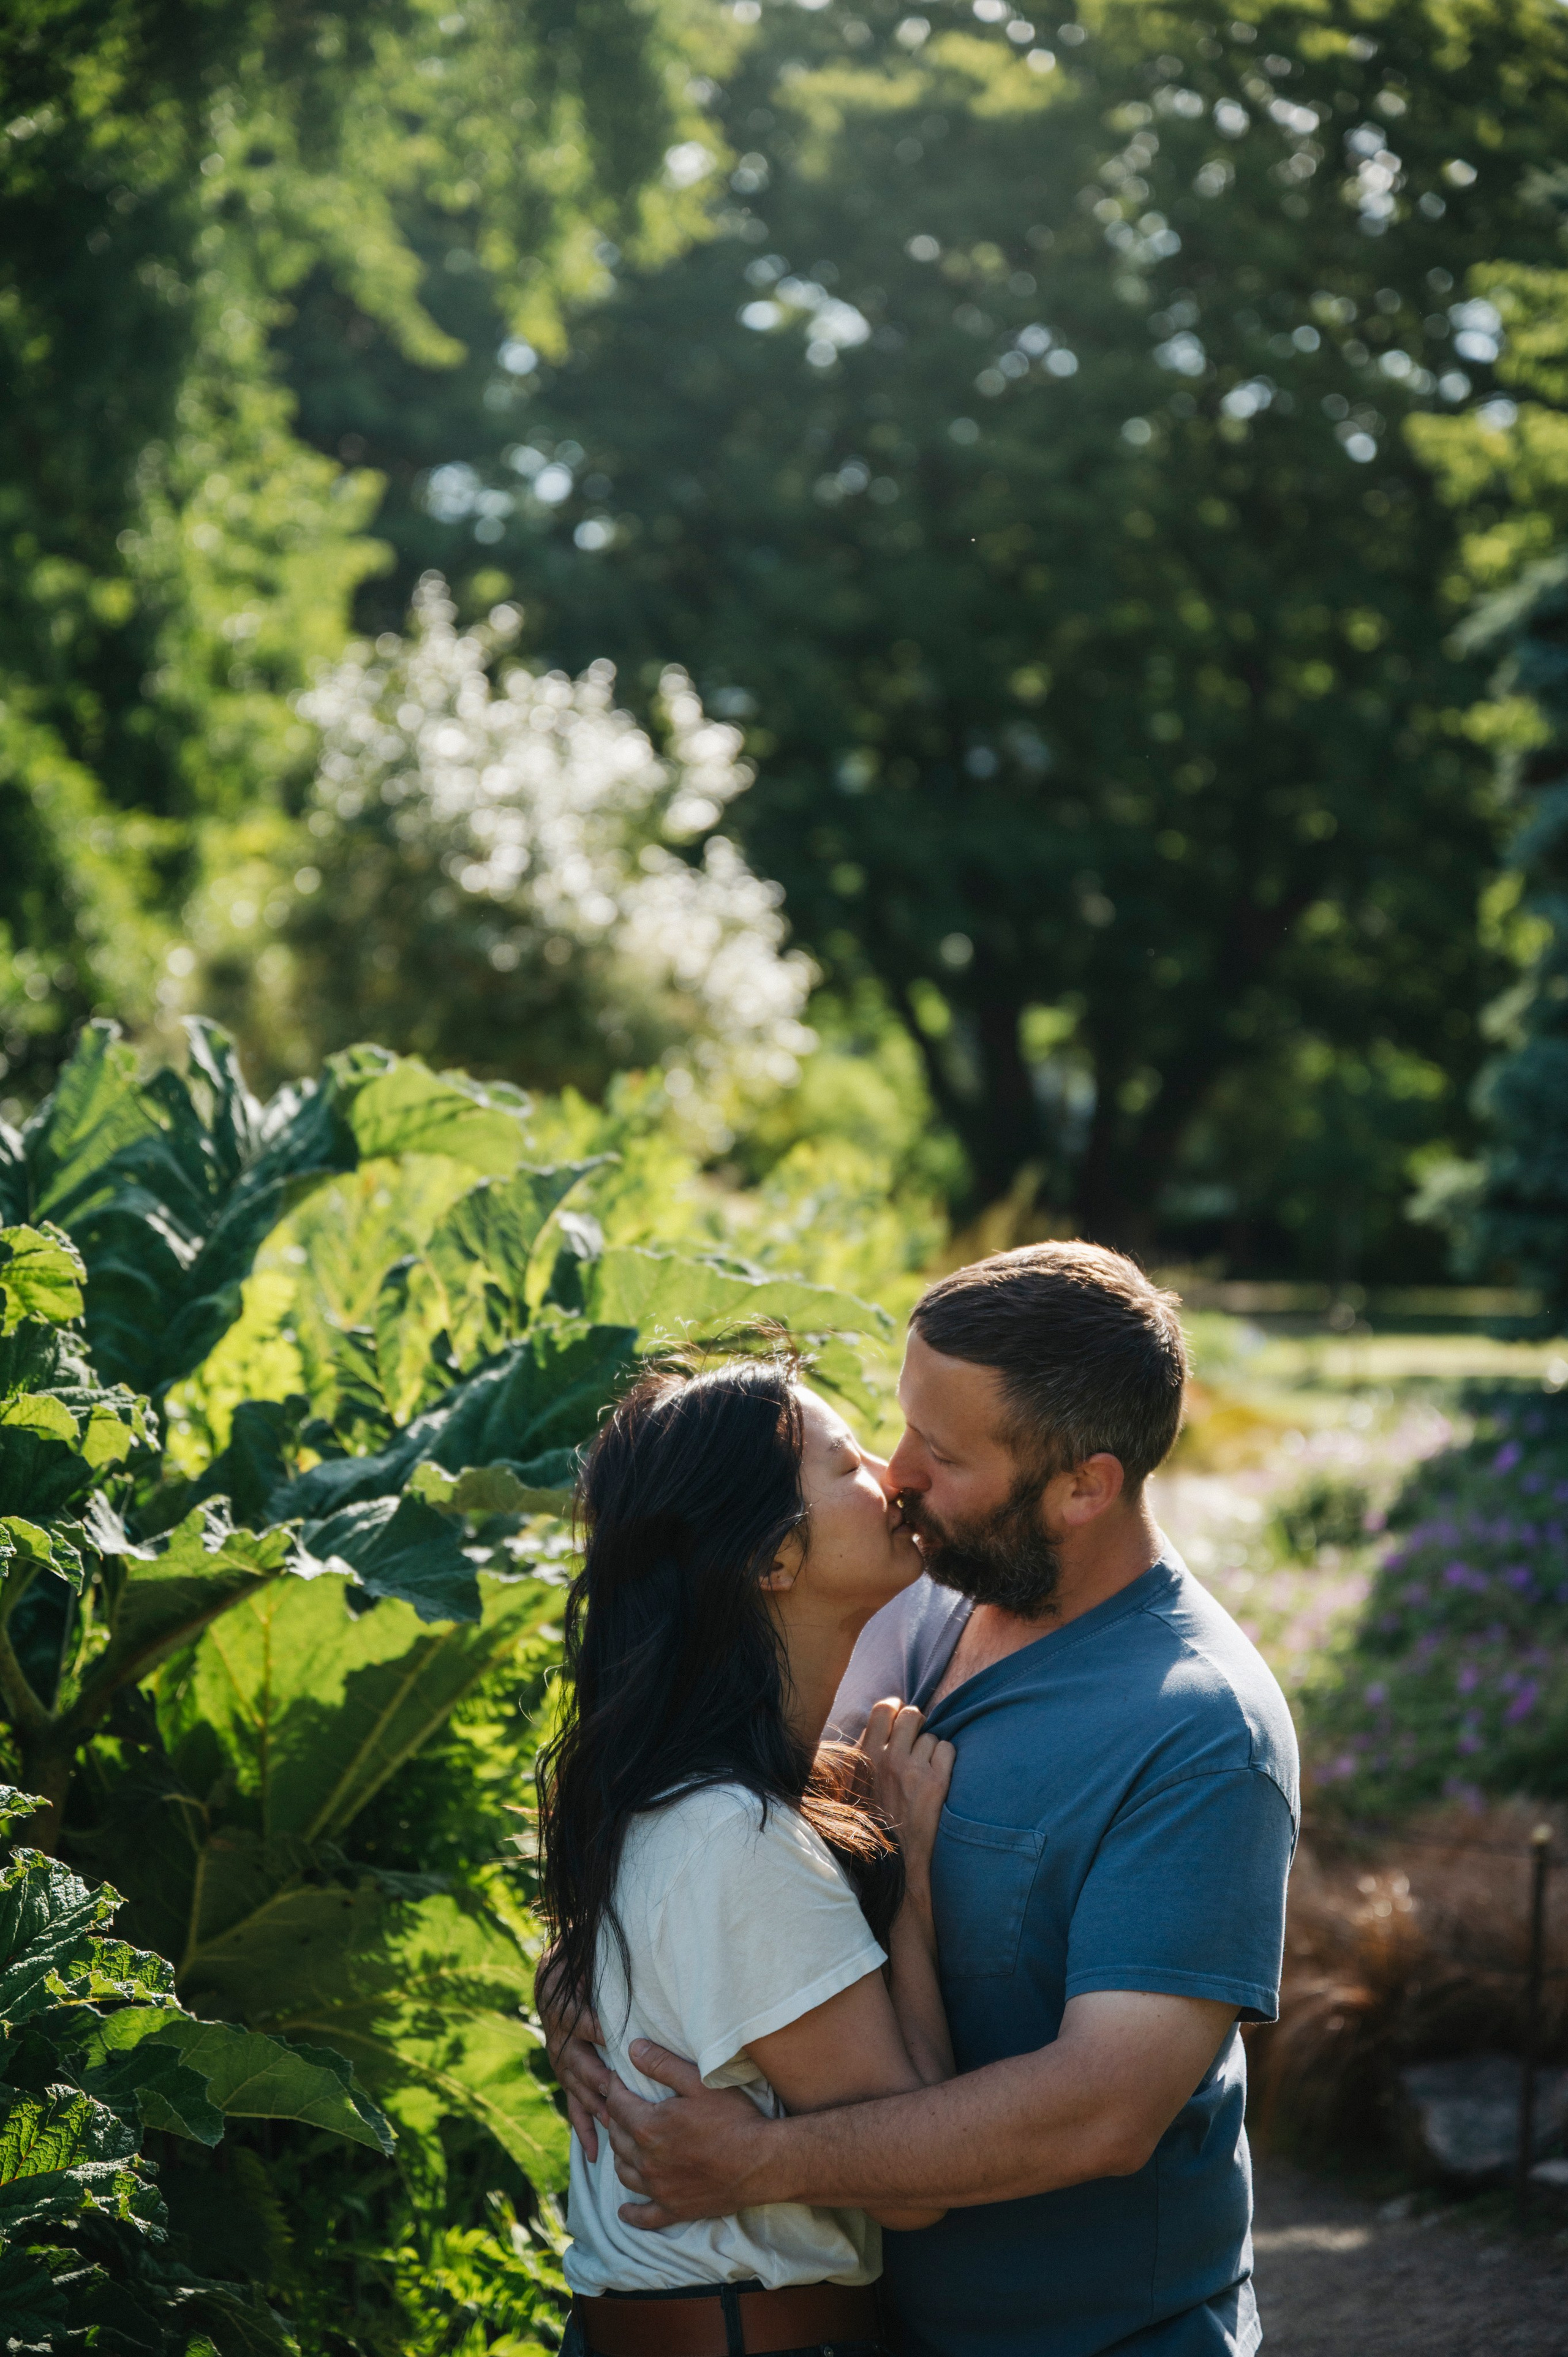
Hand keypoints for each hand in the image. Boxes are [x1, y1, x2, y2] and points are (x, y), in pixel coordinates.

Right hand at [536, 1945, 609, 2160]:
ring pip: (577, 2089)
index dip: (596, 2029)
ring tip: (614, 2127)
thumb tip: (609, 1942)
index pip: (582, 2021)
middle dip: (598, 2079)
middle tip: (619, 2093)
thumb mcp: (580, 1953)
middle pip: (579, 2062)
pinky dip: (584, 2129)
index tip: (614, 2037)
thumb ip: (591, 1955)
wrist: (550, 1980)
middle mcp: (560, 2041)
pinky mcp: (567, 2077)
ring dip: (595, 2107)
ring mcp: (562, 2063)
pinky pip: (573, 2107)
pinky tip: (595, 2153)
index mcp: (565, 2010)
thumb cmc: (575, 1964)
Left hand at [605, 2038, 779, 2226]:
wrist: (761, 2162)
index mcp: (648, 2127)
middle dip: (617, 2119)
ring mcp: (659, 2189)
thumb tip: (632, 2049)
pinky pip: (644, 2216)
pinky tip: (625, 2210)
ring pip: (624, 2173)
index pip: (617, 2105)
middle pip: (617, 2138)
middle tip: (625, 2107)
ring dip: (621, 2156)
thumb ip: (662, 2065)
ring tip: (627, 2144)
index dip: (614, 2088)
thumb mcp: (699, 2082)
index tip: (618, 2078)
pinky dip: (632, 2213)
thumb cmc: (733, 2118)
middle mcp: (646, 2161)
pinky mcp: (674, 2209)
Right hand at [862, 1700, 953, 1886]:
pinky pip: (948, 1750)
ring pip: (932, 1736)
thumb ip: (861, 1759)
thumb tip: (873, 1733)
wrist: (895, 1864)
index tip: (900, 1717)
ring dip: (932, 1750)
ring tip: (927, 1771)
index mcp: (864, 1757)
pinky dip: (947, 1760)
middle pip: (911, 1714)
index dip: (895, 1708)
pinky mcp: (936, 1783)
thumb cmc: (873, 1826)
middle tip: (919, 1738)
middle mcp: (887, 1759)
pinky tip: (941, 1778)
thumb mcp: (853, 1788)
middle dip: (918, 1722)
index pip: (882, 1710)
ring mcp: (912, 1770)